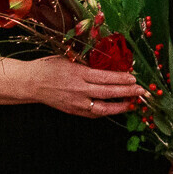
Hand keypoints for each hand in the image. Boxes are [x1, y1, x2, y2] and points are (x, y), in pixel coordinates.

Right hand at [26, 55, 144, 119]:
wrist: (31, 83)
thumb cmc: (50, 67)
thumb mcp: (69, 59)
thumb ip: (88, 64)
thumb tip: (108, 65)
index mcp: (79, 74)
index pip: (105, 77)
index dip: (121, 78)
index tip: (134, 77)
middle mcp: (79, 90)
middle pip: (108, 92)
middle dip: (127, 92)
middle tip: (140, 91)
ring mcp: (77, 103)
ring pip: (103, 108)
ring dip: (120, 106)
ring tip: (132, 103)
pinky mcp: (74, 111)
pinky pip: (94, 114)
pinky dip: (106, 111)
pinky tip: (115, 108)